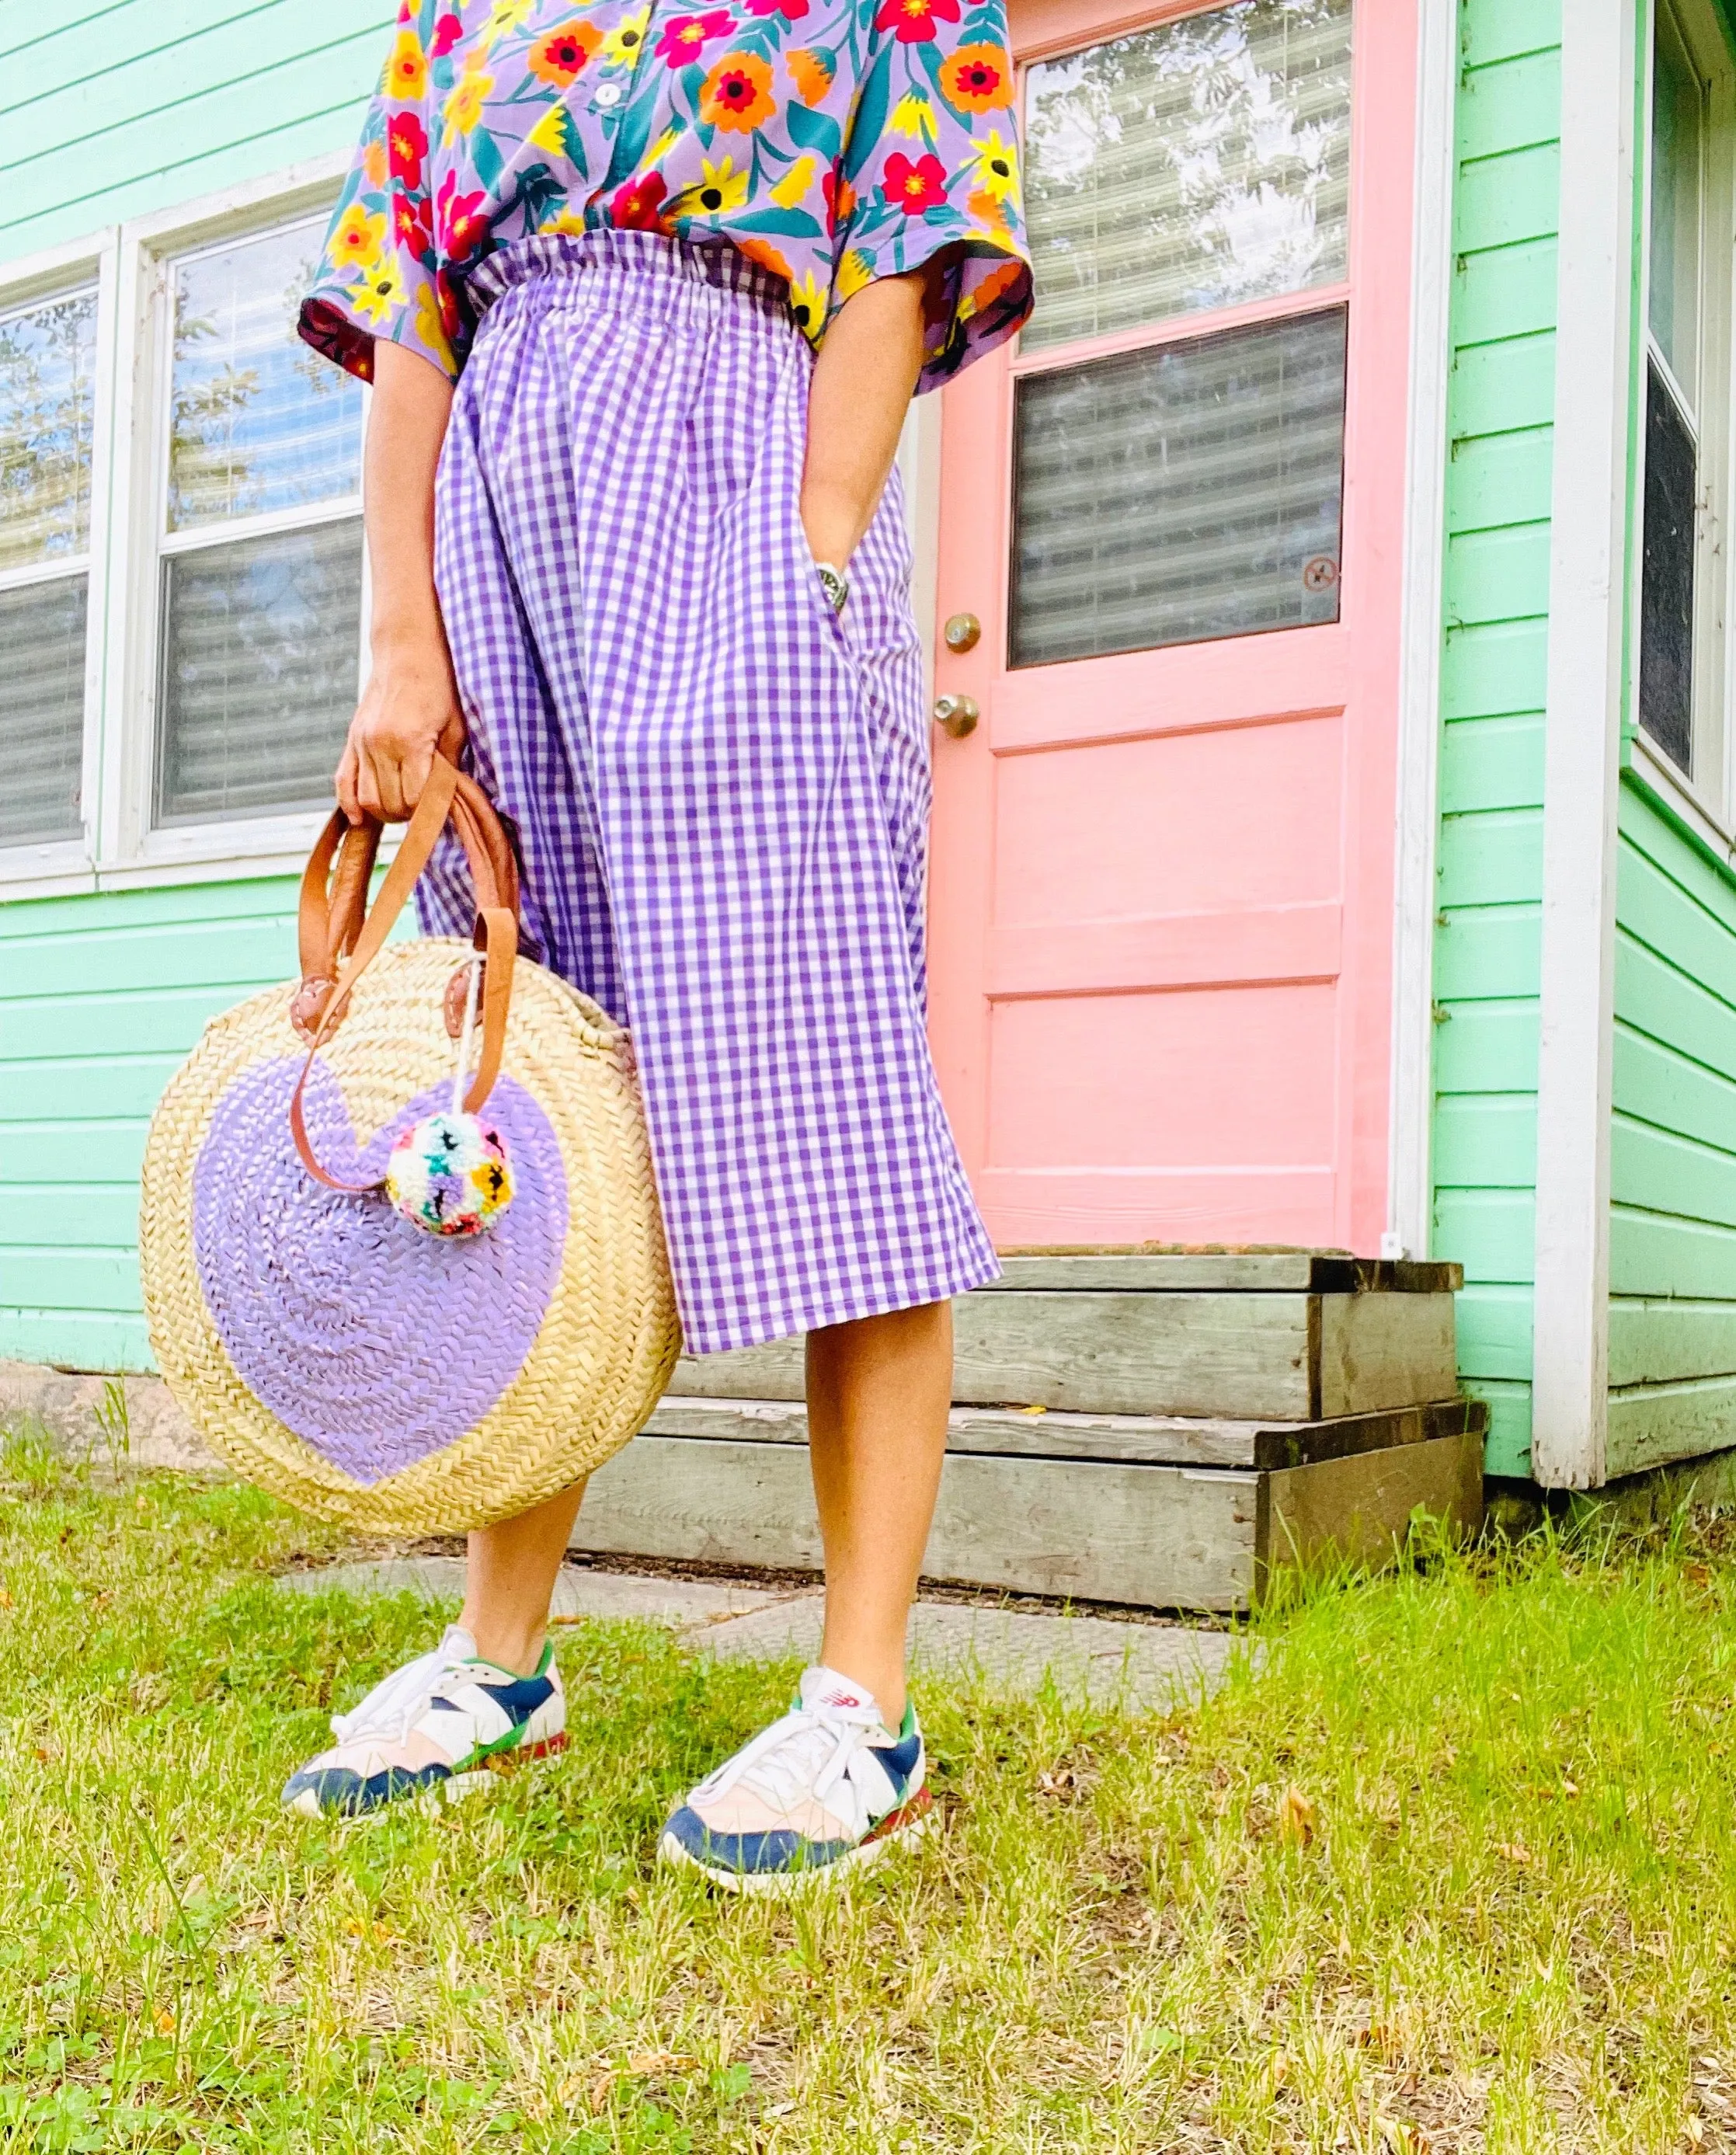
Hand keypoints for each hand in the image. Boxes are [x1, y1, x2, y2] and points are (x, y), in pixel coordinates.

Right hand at [335, 642, 465, 822]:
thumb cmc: (439, 687)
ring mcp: (361, 742)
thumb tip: (448, 801)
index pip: (414, 799)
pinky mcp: (352, 739)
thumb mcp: (455, 727)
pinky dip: (349, 803)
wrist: (407, 652)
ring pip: (365, 799)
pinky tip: (360, 818)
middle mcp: (380, 744)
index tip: (440, 808)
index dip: (428, 811)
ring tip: (402, 808)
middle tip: (423, 809)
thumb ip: (449, 766)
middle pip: (388, 803)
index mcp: (410, 741)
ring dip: (384, 812)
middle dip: (407, 814)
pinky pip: (343, 780)